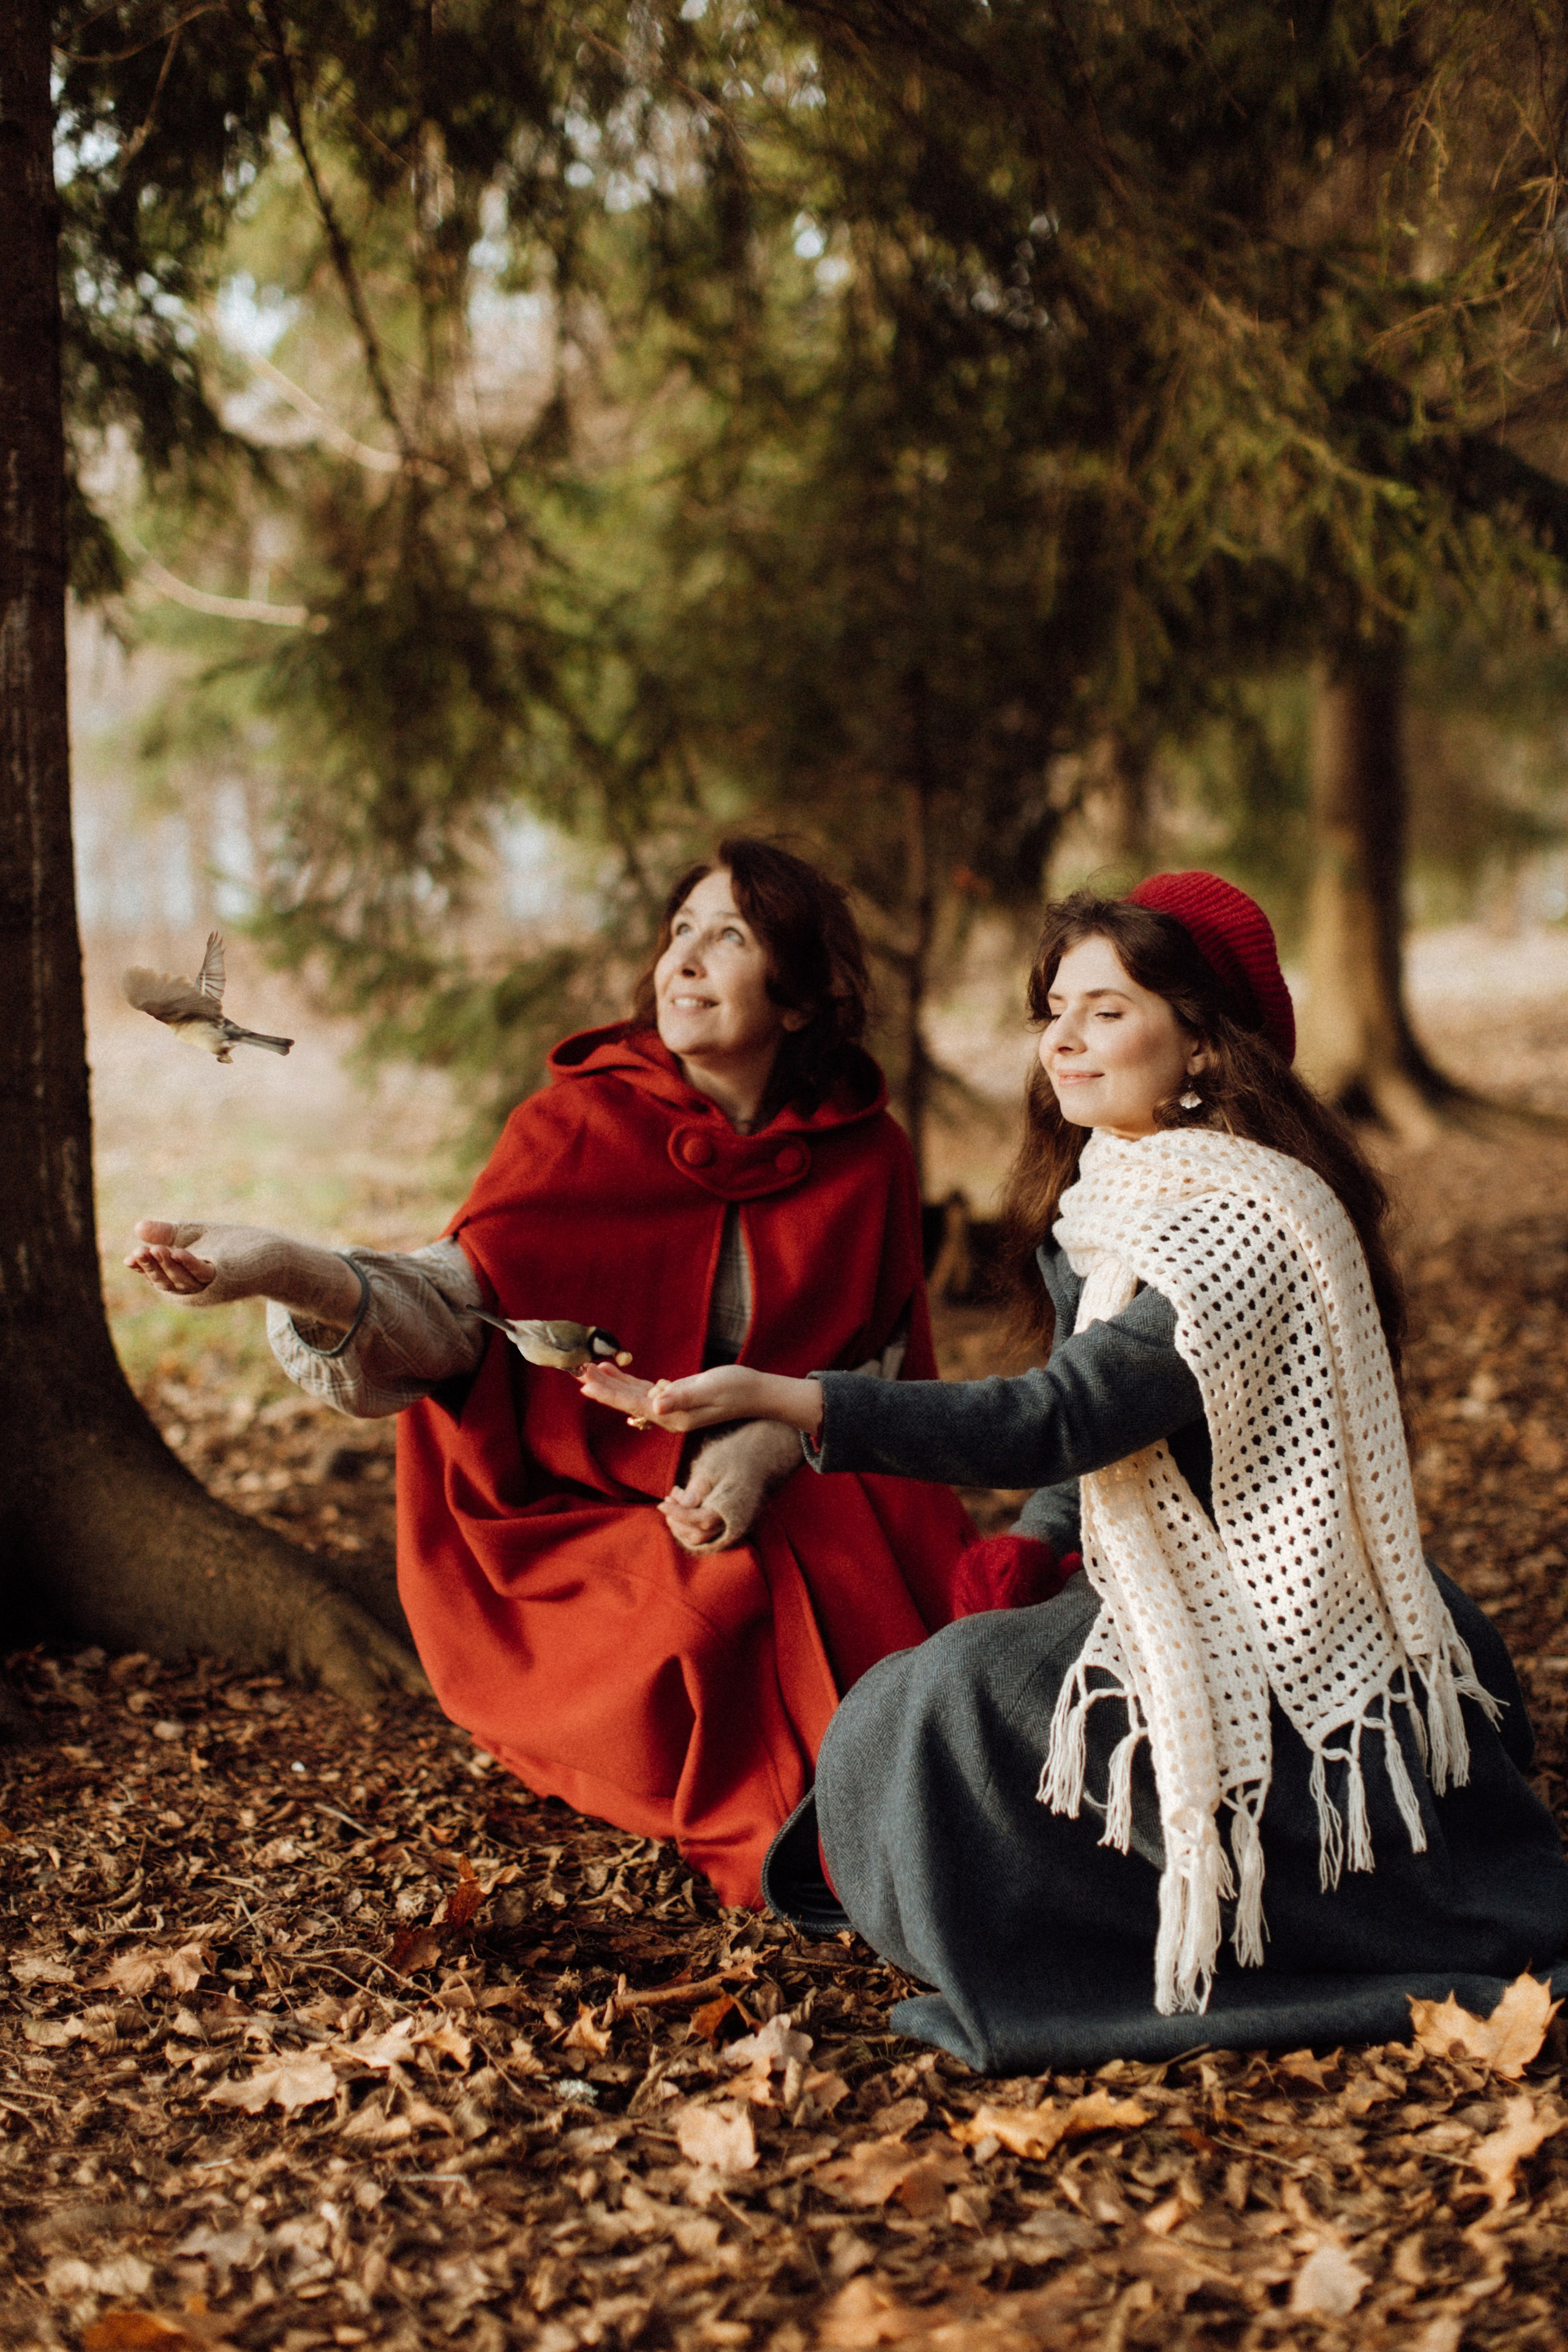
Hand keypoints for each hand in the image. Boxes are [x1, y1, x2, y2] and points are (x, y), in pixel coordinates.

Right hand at [124, 1219, 361, 1325]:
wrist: (268, 1254)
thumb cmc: (230, 1245)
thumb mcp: (191, 1236)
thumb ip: (166, 1233)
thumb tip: (137, 1227)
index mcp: (181, 1281)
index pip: (156, 1275)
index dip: (142, 1267)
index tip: (128, 1258)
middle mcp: (193, 1290)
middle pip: (164, 1281)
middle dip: (150, 1268)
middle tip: (136, 1253)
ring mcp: (209, 1287)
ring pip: (181, 1281)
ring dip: (166, 1266)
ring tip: (154, 1249)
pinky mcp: (225, 1279)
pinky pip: (204, 1273)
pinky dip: (190, 1263)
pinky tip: (179, 1251)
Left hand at [579, 1360, 821, 1433]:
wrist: (756, 1393)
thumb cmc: (737, 1388)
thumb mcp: (709, 1389)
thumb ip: (682, 1396)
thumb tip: (656, 1405)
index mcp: (673, 1416)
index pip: (633, 1404)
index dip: (609, 1394)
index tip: (586, 1384)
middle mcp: (669, 1415)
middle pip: (628, 1402)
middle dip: (604, 1388)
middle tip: (578, 1373)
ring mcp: (672, 1408)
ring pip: (635, 1396)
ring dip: (613, 1384)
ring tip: (590, 1370)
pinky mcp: (677, 1399)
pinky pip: (647, 1391)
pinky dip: (630, 1382)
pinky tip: (618, 1373)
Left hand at [659, 1419, 805, 1551]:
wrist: (765, 1449)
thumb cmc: (737, 1454)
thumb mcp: (713, 1466)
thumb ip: (698, 1489)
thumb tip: (683, 1506)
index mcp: (730, 1509)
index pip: (697, 1522)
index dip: (677, 1514)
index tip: (660, 1503)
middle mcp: (735, 1521)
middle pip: (699, 1535)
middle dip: (678, 1521)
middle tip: (668, 1500)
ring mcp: (736, 1521)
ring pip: (704, 1535)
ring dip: (684, 1521)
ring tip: (676, 1496)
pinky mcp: (733, 1517)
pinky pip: (710, 1528)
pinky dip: (694, 1520)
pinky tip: (687, 1500)